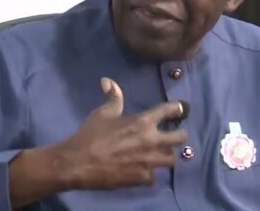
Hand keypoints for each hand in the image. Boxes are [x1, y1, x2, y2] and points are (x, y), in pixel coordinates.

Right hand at [54, 77, 187, 189]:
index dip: (177, 108)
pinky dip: (149, 173)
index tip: (180, 109)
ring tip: (159, 154)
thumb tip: (108, 80)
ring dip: (165, 155)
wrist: (79, 163)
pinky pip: (155, 176)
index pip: (169, 111)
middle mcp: (151, 141)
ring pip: (171, 159)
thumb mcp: (102, 114)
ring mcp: (149, 161)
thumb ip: (113, 98)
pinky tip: (142, 170)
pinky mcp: (142, 178)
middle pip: (180, 138)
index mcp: (142, 122)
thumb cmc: (90, 135)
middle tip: (173, 135)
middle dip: (179, 135)